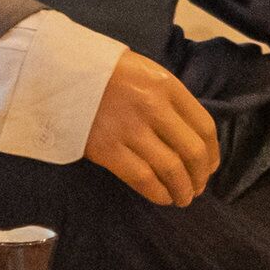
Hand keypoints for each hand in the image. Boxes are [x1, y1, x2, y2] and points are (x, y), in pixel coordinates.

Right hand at [85, 50, 219, 205]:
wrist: (57, 72)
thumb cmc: (105, 72)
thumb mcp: (145, 72)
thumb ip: (169, 99)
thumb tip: (191, 137)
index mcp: (165, 85)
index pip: (204, 126)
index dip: (213, 153)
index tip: (210, 167)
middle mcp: (152, 106)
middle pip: (192, 151)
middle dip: (200, 176)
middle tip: (198, 187)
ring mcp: (129, 129)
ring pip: (170, 169)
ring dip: (183, 190)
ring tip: (183, 198)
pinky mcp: (106, 149)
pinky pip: (142, 178)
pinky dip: (158, 193)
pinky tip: (163, 197)